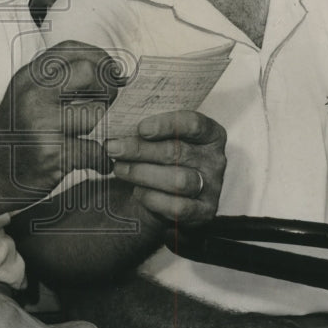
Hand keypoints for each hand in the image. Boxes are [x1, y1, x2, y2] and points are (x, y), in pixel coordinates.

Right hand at [0, 40, 122, 194]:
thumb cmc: (14, 137)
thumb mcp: (26, 98)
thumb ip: (56, 81)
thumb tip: (107, 70)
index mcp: (27, 77)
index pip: (71, 49)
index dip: (100, 57)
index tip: (113, 73)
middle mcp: (32, 94)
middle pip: (89, 72)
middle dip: (108, 87)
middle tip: (110, 104)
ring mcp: (41, 123)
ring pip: (96, 113)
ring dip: (105, 129)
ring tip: (97, 138)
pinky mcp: (52, 153)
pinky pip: (95, 150)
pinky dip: (103, 160)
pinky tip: (97, 162)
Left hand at [104, 110, 225, 225]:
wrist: (165, 191)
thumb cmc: (160, 155)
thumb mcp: (158, 135)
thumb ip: (145, 126)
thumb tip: (113, 116)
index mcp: (210, 134)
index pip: (194, 124)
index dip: (167, 125)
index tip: (141, 128)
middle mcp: (214, 160)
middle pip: (177, 152)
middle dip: (140, 150)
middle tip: (113, 148)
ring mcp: (212, 187)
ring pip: (177, 180)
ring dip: (142, 174)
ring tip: (119, 169)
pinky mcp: (204, 211)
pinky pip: (178, 207)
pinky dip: (153, 198)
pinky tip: (137, 191)